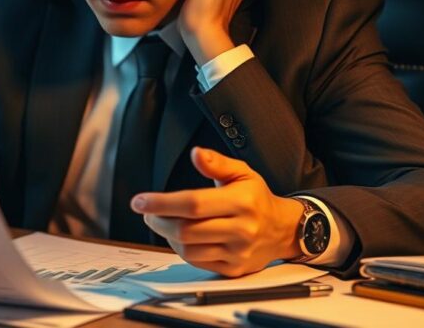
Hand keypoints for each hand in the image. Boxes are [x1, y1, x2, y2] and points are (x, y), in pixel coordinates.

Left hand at [131, 147, 304, 276]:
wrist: (283, 229)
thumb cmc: (257, 198)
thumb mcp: (242, 172)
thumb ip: (217, 163)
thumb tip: (196, 154)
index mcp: (241, 202)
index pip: (193, 204)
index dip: (161, 203)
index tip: (140, 202)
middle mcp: (241, 229)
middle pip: (186, 230)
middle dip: (158, 221)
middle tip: (148, 213)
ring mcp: (238, 252)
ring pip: (188, 250)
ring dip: (167, 236)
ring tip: (163, 223)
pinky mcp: (234, 269)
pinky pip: (198, 262)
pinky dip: (182, 250)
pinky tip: (180, 237)